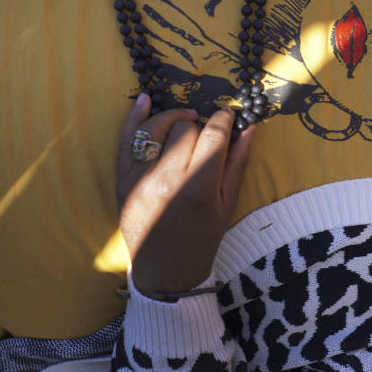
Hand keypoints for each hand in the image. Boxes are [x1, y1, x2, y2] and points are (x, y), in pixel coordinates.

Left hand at [117, 94, 253, 295]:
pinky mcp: (122, 181)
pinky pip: (127, 140)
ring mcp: (140, 179)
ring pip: (157, 128)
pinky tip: (146, 99)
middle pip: (187, 128)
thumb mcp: (228, 204)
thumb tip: (250, 126)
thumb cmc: (203, 239)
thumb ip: (237, 162)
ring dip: (174, 118)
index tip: (229, 114)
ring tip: (186, 120)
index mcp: (198, 188)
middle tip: (207, 135)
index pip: (214, 135)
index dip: (224, 119)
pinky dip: (136, 117)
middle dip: (200, 126)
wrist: (165, 272)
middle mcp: (167, 180)